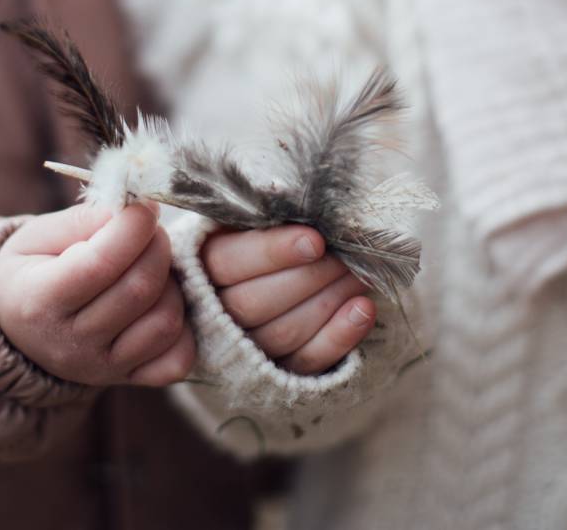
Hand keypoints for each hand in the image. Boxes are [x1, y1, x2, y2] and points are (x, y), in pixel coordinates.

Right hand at [0, 202, 193, 386]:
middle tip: (150, 230)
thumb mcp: (35, 237)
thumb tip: (135, 211)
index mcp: (39, 302)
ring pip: (164, 322)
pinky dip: (182, 329)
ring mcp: (103, 368)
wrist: (15, 331)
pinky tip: (163, 302)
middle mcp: (71, 343)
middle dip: (157, 247)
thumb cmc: (29, 273)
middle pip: (139, 291)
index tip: (143, 207)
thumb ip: (83, 221)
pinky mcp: (129, 379)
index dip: (133, 228)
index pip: (100, 264)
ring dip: (172, 285)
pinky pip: (176, 360)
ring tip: (153, 267)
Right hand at [202, 225, 374, 375]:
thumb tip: (288, 195)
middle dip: (310, 276)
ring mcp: (246, 348)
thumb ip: (262, 213)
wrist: (262, 283)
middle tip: (349, 254)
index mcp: (203, 267)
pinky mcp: (278, 371)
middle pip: (256, 302)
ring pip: (283, 332)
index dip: (272, 252)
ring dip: (329, 301)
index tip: (315, 240)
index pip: (230, 263)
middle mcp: (216, 313)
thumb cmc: (259, 242)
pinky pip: (307, 361)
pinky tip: (364, 309)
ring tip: (361, 273)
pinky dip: (339, 336)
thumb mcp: (248, 221)